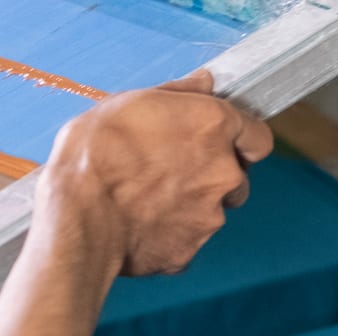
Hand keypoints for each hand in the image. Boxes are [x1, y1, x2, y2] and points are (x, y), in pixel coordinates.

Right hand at [39, 70, 273, 277]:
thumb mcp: (132, 102)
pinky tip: (138, 224)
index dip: (242, 141)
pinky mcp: (191, 251)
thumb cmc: (97, 152)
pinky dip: (169, 235)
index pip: (258, 138)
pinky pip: (186, 241)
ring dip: (190, 207)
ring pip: (211, 211)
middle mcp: (223, 172)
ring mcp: (210, 216)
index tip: (224, 145)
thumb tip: (205, 82)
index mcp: (214, 126)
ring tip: (147, 199)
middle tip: (170, 172)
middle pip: (236, 178)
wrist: (79, 216)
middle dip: (212, 177)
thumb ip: (179, 93)